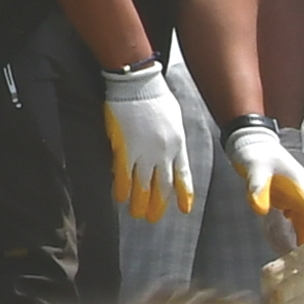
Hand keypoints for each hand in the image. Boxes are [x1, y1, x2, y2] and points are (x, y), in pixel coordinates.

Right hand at [102, 64, 195, 221]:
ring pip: (143, 184)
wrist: (139, 86)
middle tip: (153, 218)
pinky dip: (122, 187)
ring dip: (140, 202)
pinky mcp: (125, 148)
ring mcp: (144, 152)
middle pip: (162, 185)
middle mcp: (164, 153)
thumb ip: (172, 139)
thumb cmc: (156, 97)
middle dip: (159, 204)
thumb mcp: (174, 119)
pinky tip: (119, 197)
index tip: (184, 209)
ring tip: (136, 214)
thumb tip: (166, 151)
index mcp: (178, 145)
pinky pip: (123, 174)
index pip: (182, 175)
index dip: (182, 194)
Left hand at [225, 118, 303, 241]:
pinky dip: (303, 233)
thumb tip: (259, 210)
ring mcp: (298, 198)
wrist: (253, 143)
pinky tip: (301, 246)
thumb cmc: (255, 154)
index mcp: (300, 187)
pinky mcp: (290, 201)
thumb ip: (256, 188)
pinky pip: (301, 220)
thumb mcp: (253, 168)